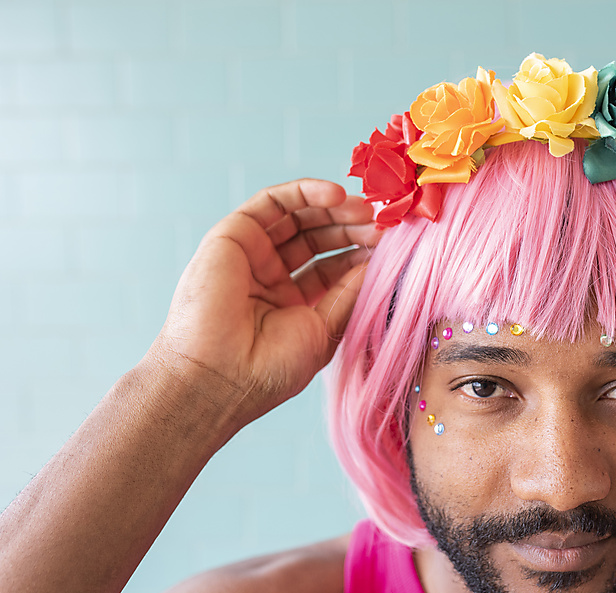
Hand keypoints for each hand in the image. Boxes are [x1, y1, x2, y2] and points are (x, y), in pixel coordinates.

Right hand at [147, 178, 376, 430]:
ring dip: (335, 206)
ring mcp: (252, 255)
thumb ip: (349, 293)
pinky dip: (305, 191)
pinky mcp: (232, 235)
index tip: (393, 244)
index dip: (362, 252)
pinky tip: (338, 194)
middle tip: (383, 222)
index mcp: (294, 302)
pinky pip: (272, 202)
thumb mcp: (325, 330)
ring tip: (367, 209)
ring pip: (299, 215)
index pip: (334, 265)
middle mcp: (272, 275)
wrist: (220, 377)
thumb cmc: (271, 369)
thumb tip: (377, 262)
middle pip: (319, 236)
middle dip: (352, 226)